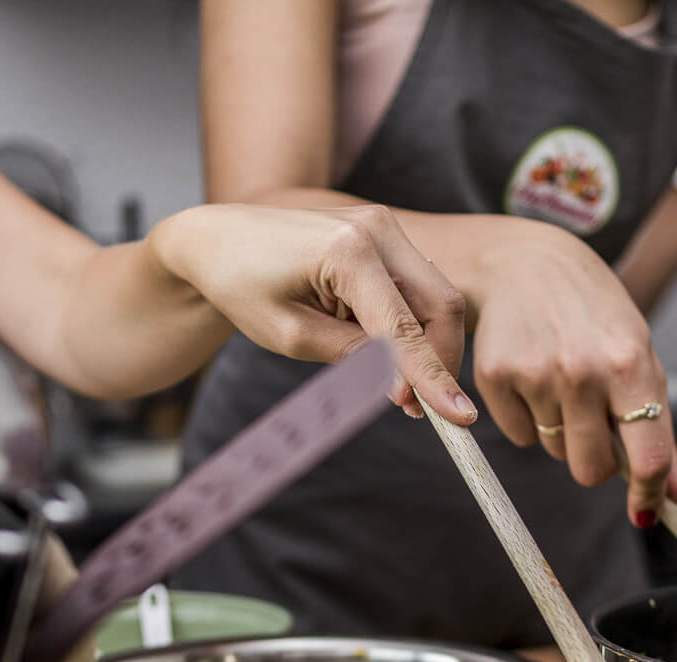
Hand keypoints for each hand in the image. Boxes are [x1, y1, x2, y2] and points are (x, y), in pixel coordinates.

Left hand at [148, 203, 474, 423]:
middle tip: (420, 408)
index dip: (431, 378)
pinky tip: (377, 348)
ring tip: (390, 381)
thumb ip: (352, 359)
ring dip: (423, 344)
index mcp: (348, 251)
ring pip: (435, 298)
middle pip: (441, 305)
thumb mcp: (291, 337)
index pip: (403, 327)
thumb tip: (405, 389)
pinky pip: (416, 288)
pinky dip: (409, 325)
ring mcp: (384, 225)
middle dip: (440, 361)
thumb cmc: (243, 286)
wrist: (218, 239)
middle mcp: (376, 229)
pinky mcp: (383, 233)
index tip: (458, 419)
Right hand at [468, 220, 676, 521]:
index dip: (648, 493)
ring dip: (559, 430)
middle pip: (591, 469)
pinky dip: (527, 418)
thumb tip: (674, 496)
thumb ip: (657, 423)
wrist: (525, 263)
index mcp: (631, 363)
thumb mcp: (638, 353)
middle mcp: (583, 370)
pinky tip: (530, 375)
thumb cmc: (593, 312)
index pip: (648, 456)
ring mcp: (535, 374)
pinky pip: (519, 436)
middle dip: (594, 460)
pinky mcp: (494, 376)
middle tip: (592, 423)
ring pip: (553, 451)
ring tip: (559, 379)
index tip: (645, 510)